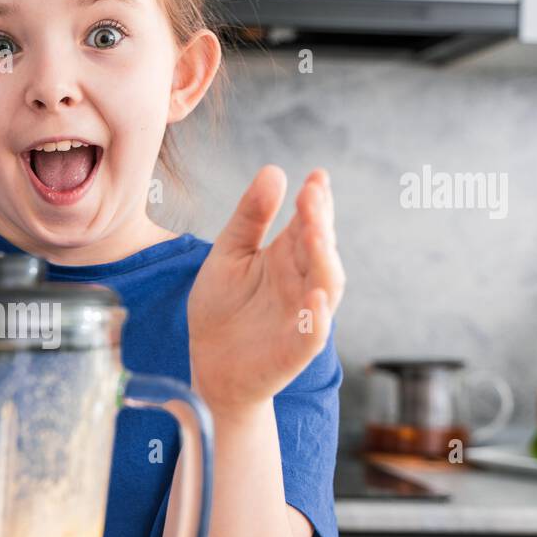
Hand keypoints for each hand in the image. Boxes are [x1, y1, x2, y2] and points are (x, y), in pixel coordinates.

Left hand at [187, 165, 345, 410]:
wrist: (210, 366)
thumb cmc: (222, 309)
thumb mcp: (228, 255)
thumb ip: (250, 218)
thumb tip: (274, 170)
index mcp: (286, 257)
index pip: (308, 224)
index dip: (316, 202)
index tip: (316, 176)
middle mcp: (301, 282)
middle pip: (320, 249)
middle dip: (319, 222)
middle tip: (312, 194)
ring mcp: (302, 316)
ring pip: (326, 286)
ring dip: (324, 261)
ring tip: (315, 234)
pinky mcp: (295, 349)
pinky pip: (314, 333)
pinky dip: (317, 318)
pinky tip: (313, 298)